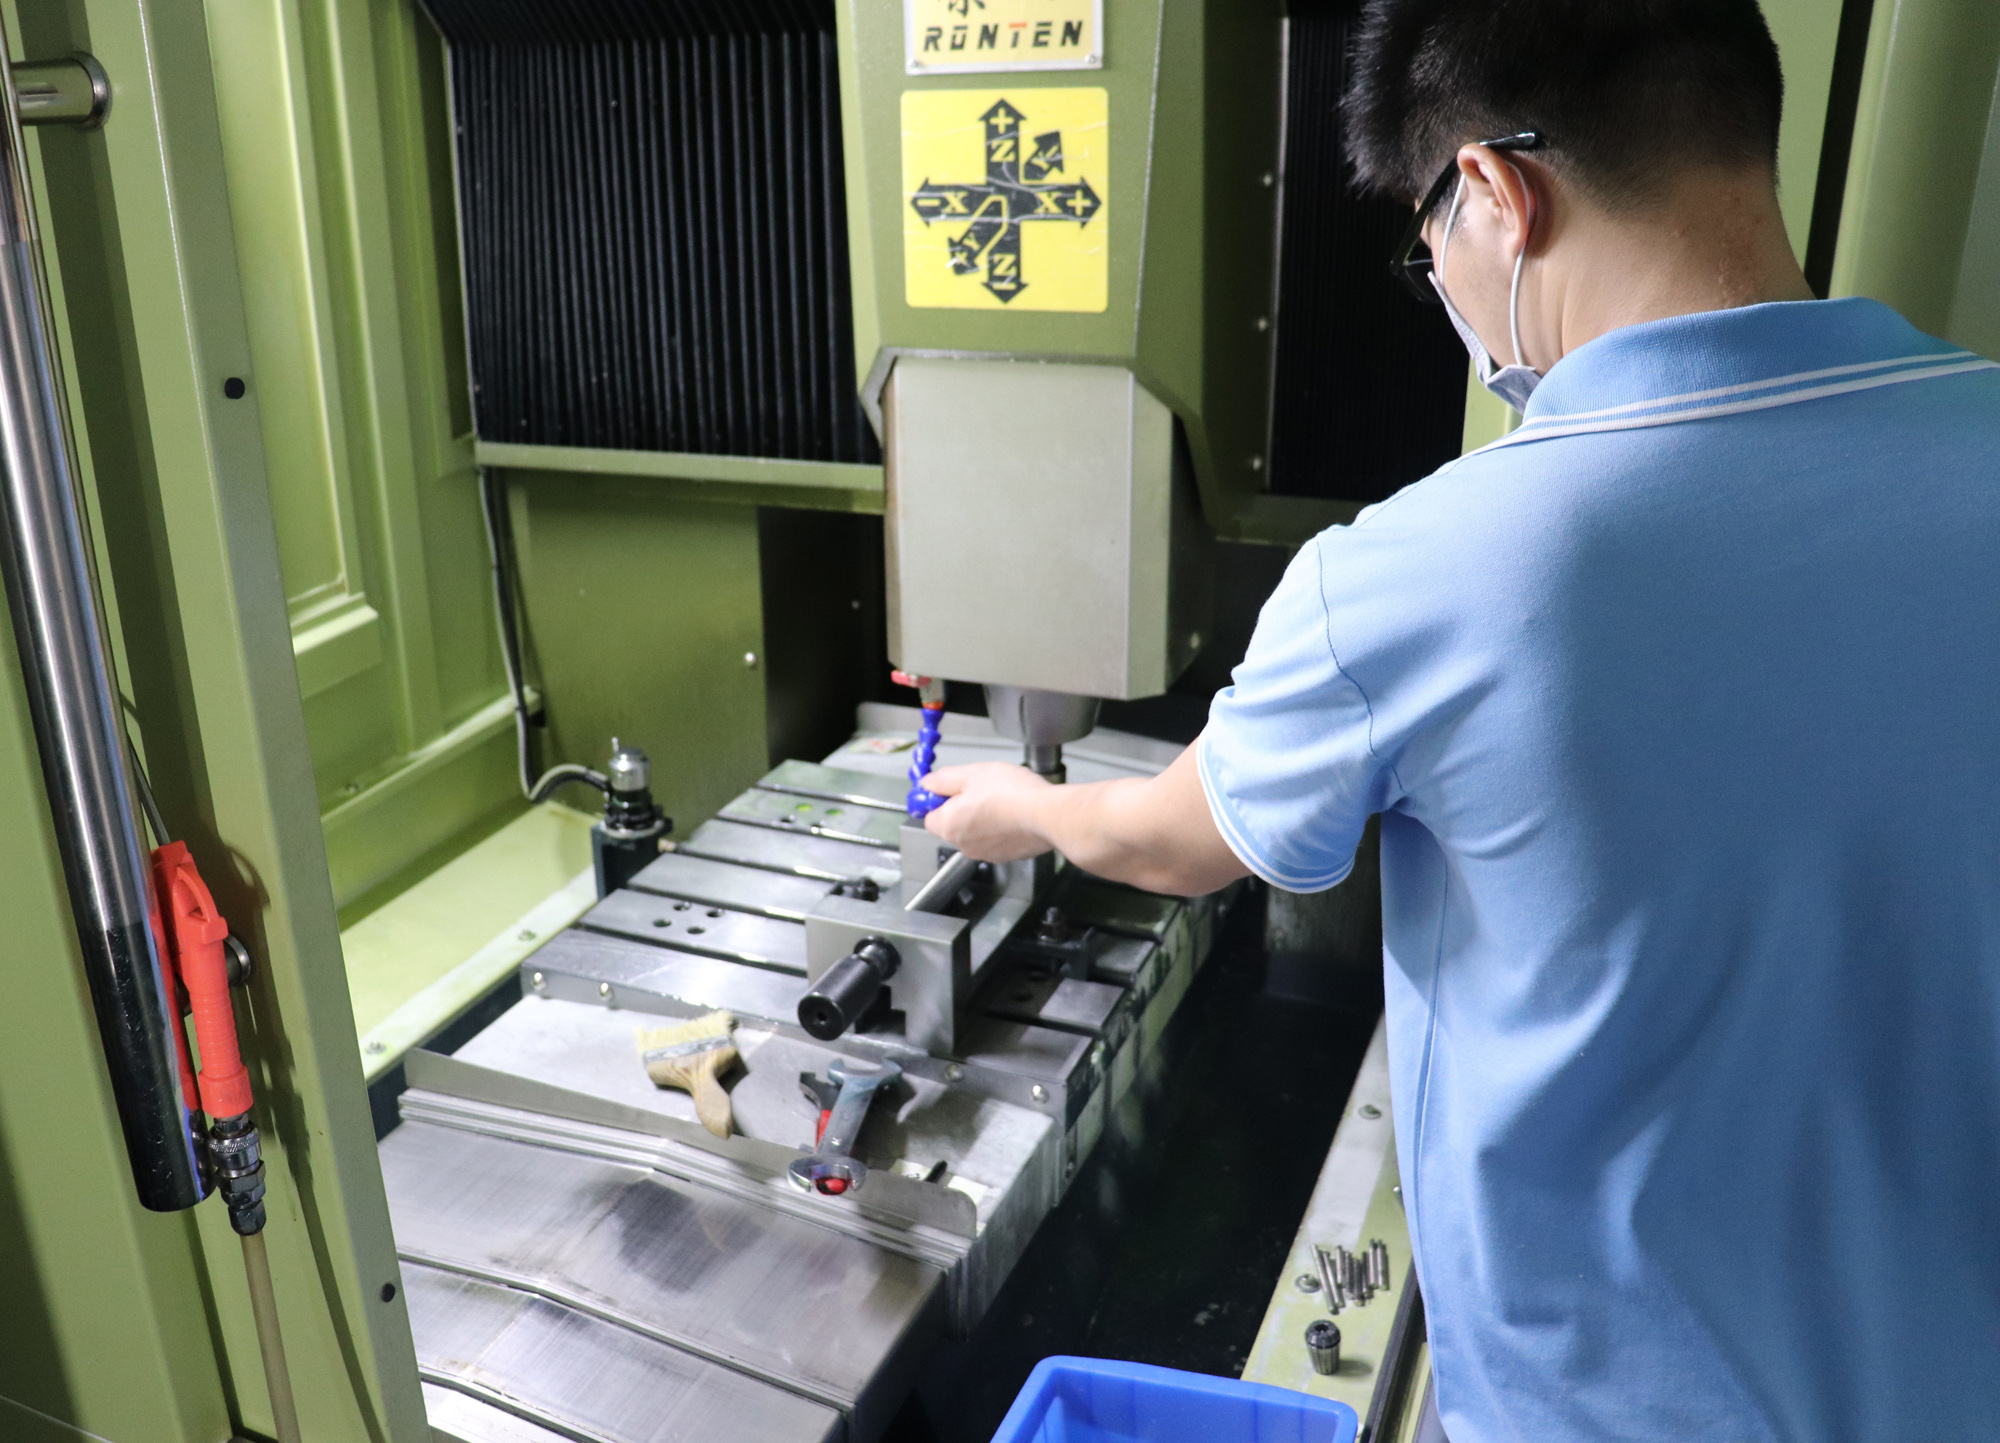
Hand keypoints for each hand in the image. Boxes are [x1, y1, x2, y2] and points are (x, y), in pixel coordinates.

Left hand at [923, 762, 1053, 861]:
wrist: (1046, 814)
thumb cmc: (1010, 794)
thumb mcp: (970, 774)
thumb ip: (942, 780)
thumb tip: (927, 784)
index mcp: (949, 825)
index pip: (929, 815)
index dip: (938, 799)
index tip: (949, 788)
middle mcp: (964, 845)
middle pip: (953, 824)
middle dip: (963, 808)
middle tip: (981, 789)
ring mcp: (986, 853)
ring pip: (976, 832)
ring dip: (984, 818)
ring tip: (1002, 799)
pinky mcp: (1007, 855)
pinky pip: (996, 839)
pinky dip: (1002, 828)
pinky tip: (1015, 813)